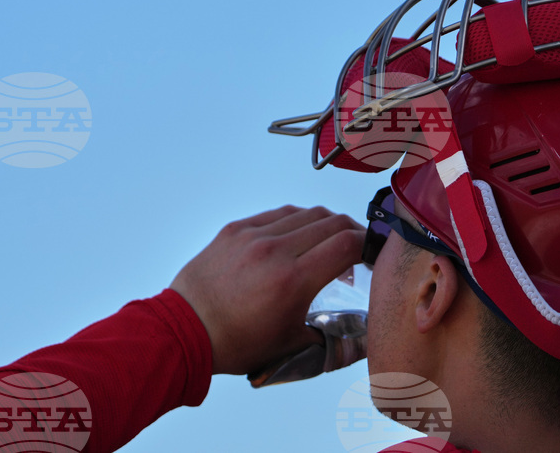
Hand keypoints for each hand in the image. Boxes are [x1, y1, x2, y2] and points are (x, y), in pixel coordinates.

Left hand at [170, 206, 364, 375]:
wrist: (185, 330)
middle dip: (352, 232)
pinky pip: (278, 214)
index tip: (374, 253)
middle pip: (331, 223)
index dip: (368, 245)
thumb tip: (363, 344)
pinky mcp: (236, 229)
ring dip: (326, 224)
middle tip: (358, 247)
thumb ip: (333, 341)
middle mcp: (275, 250)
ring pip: (306, 213)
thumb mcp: (292, 347)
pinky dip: (297, 221)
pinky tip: (299, 237)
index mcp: (293, 281)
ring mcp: (254, 236)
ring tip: (329, 242)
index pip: (347, 244)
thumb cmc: (237, 343)